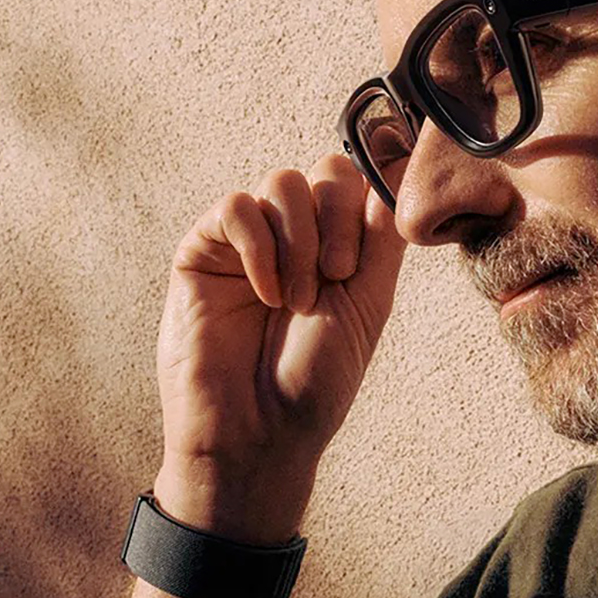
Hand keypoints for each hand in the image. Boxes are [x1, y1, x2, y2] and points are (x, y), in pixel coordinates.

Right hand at [153, 153, 405, 542]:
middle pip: (327, 171)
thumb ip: (382, 236)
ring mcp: (248, 241)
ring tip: (297, 300)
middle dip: (339, 222)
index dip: (371, 201)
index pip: (362, 182)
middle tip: (334, 279)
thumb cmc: (317, 378)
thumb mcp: (368, 302)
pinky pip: (234, 207)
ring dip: (300, 240)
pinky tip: (265, 293)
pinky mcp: (202, 251)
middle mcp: (295, 236)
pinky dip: (257, 245)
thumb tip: (396, 167)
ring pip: (282, 182)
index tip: (368, 252)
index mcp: (341, 246)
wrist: (260, 431)